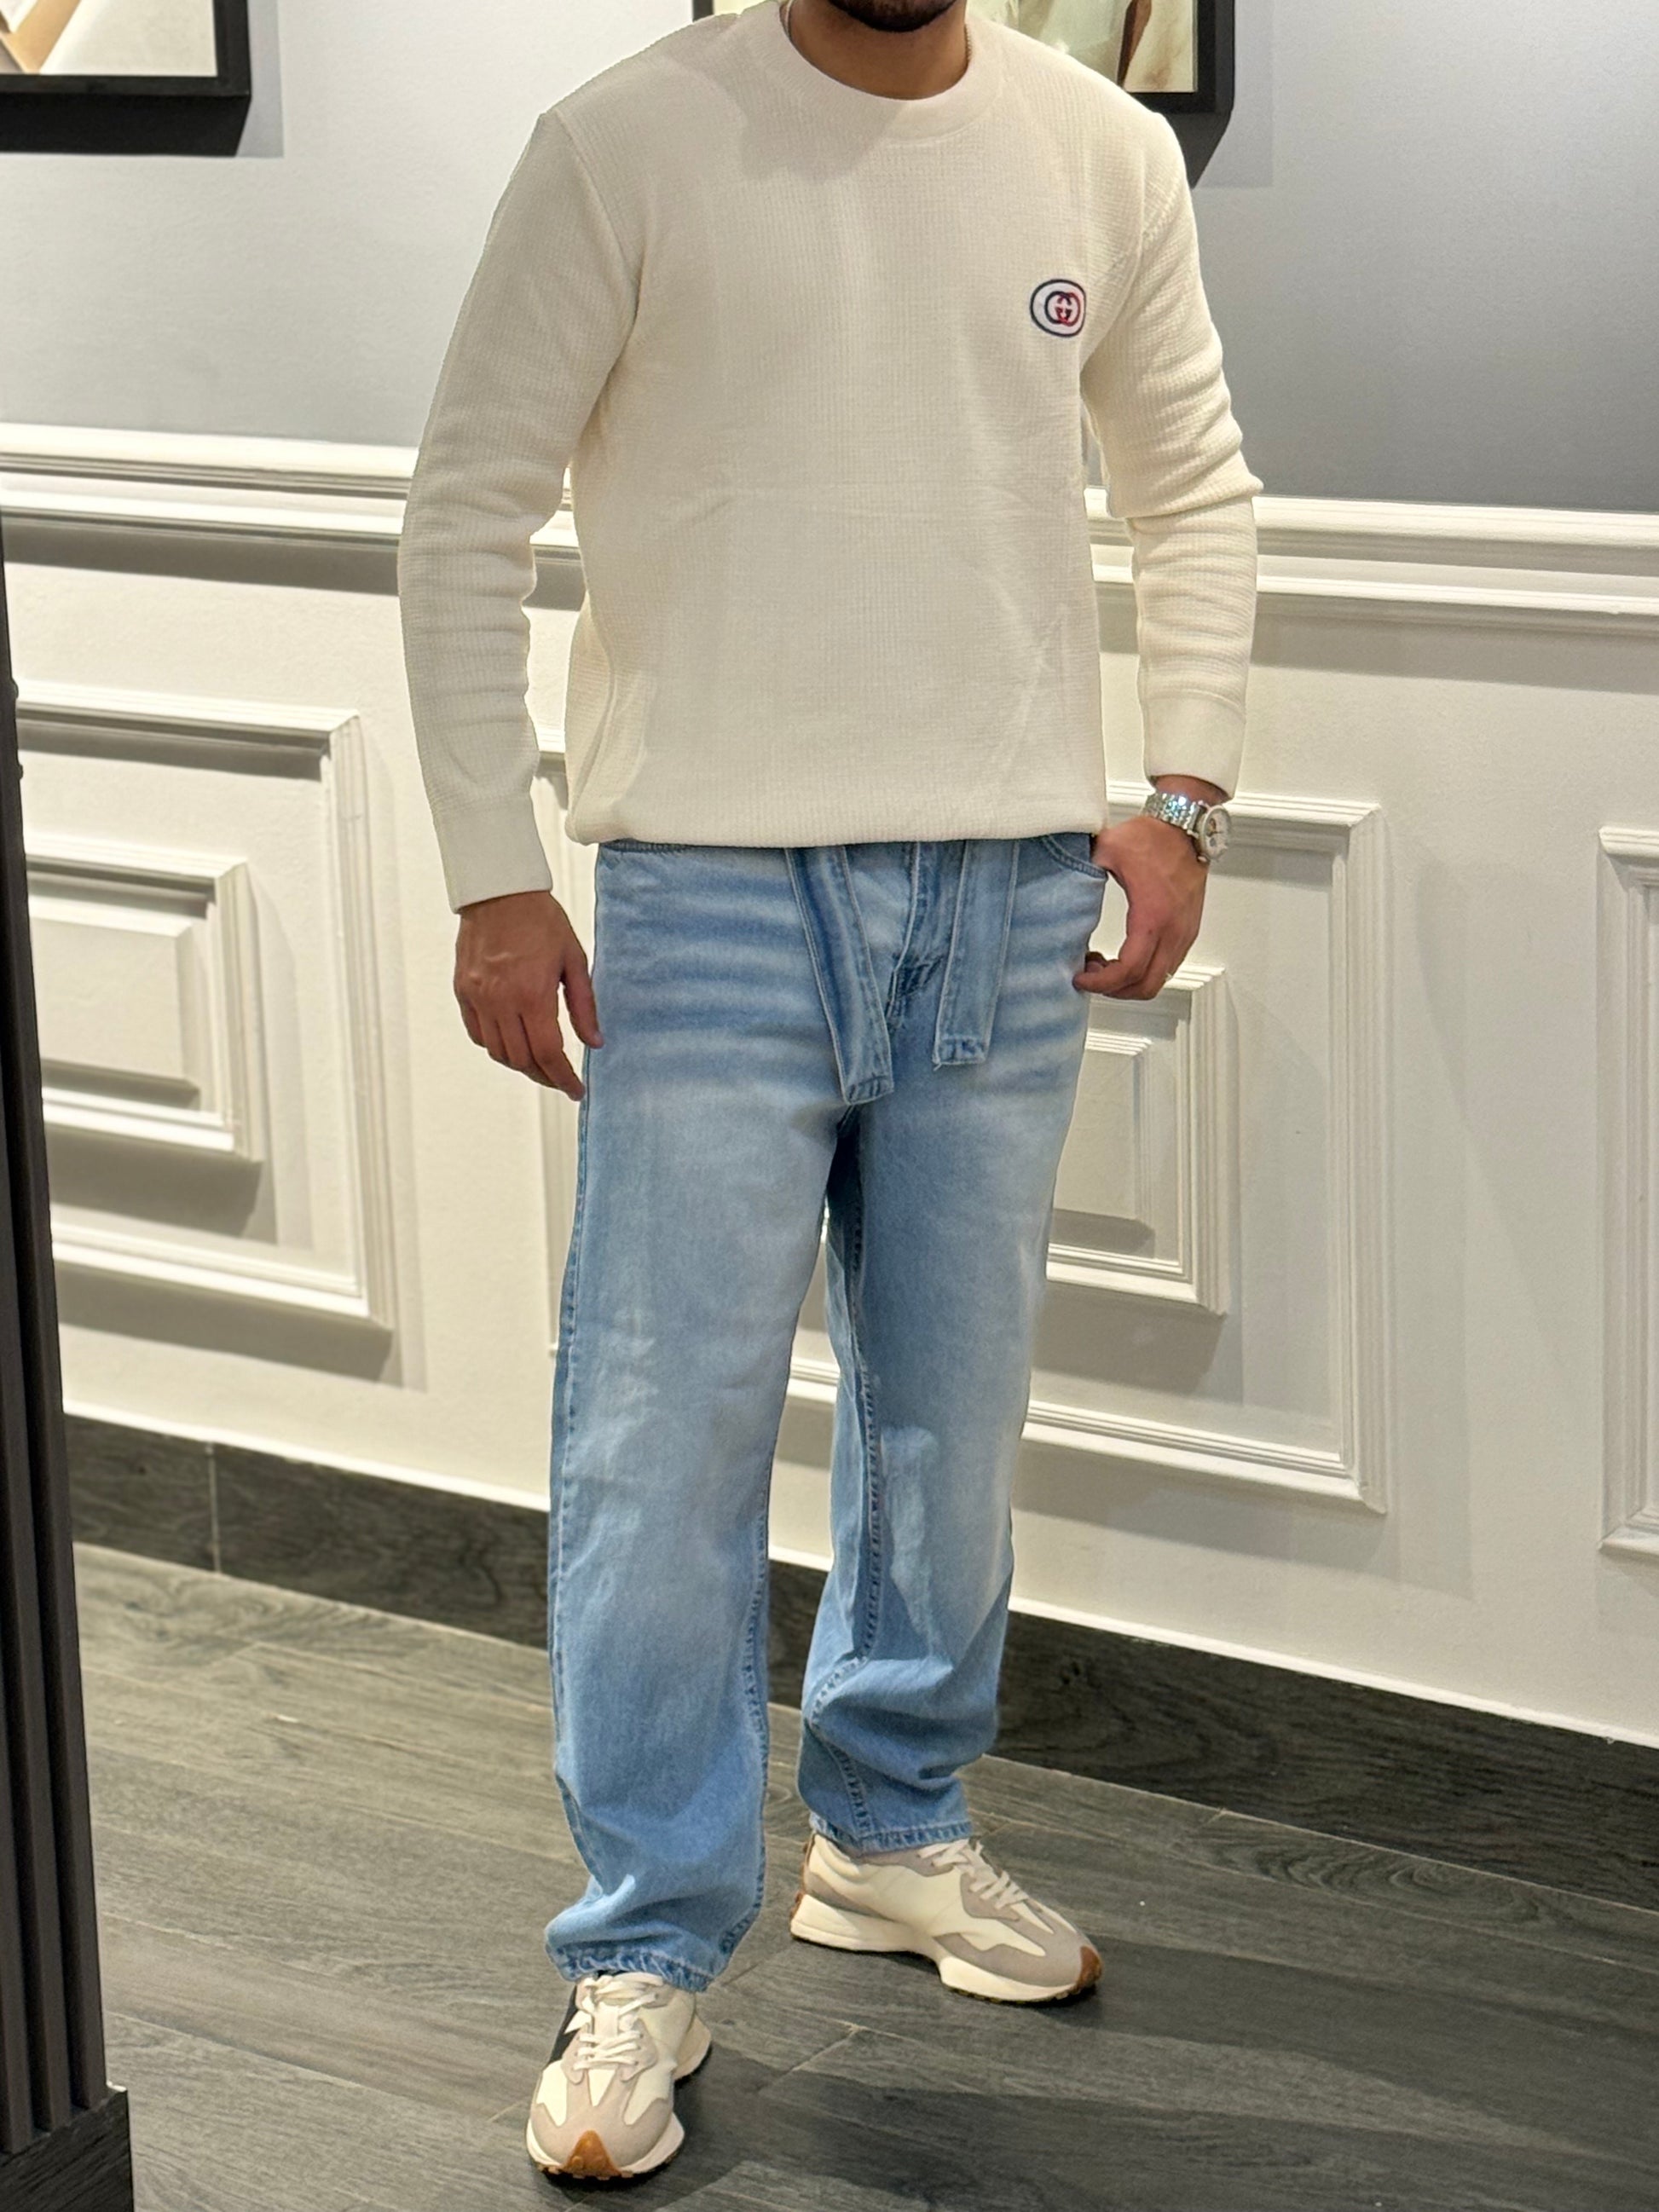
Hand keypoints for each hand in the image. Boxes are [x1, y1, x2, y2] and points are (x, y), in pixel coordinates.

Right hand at [453, 888, 601, 1098]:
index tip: (575, 1091)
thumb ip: (583, 1005)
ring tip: (539, 1063)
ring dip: (520, 1064)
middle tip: (560, 1078)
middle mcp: (501, 1000)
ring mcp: (478, 997)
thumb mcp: (574, 960)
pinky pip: (478, 1034)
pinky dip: (496, 1046)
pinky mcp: (463, 991)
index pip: (548, 1054)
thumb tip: (594, 1042)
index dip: (563, 1079)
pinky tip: (512, 1042)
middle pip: (521, 1060)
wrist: (499, 891)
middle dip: (544, 1076)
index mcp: (532, 994)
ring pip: (497, 1052)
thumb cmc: (540, 920)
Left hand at [1074, 797, 1213, 1001]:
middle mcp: (1173, 930)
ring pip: (1159, 979)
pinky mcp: (1188, 929)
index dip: (1101, 983)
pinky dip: (1145, 970)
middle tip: (1092, 976)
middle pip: (1145, 986)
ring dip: (1130, 982)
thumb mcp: (1107, 850)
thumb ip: (1080, 869)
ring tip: (1106, 965)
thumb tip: (1061, 883)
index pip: (1128, 970)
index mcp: (1152, 916)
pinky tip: (1126, 954)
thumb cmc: (1154, 836)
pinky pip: (1168, 965)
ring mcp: (1184, 932)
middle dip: (1115, 990)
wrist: (1186, 826)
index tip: (1081, 978)